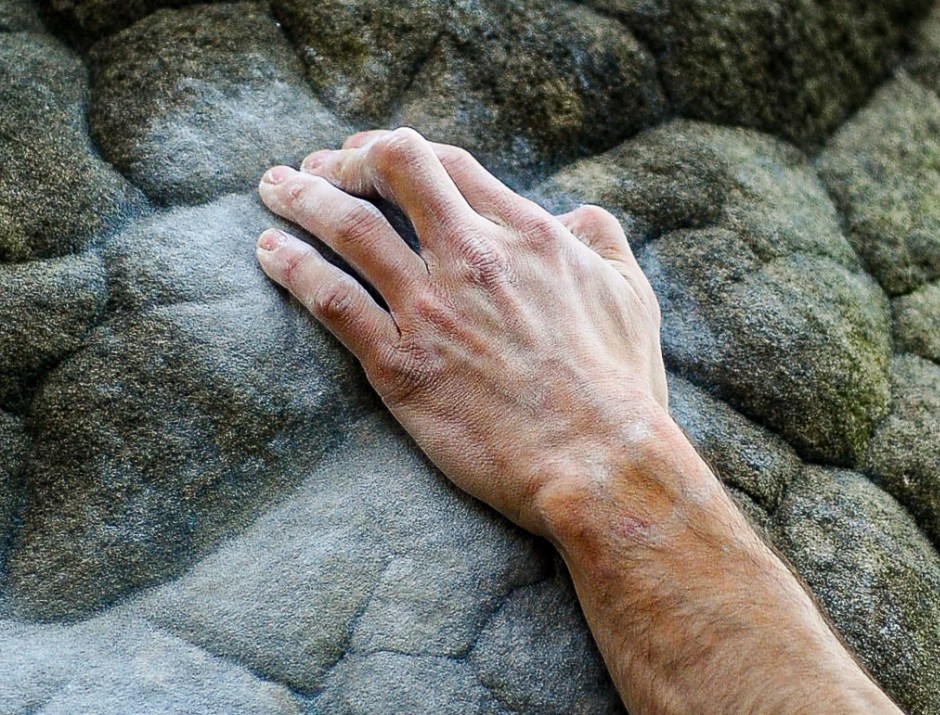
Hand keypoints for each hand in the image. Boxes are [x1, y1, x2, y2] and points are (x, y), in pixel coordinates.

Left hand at [256, 128, 668, 534]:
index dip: (398, 150)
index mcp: (527, 236)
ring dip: (302, 199)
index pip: (447, 164)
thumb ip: (602, 240)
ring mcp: (432, 310)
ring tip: (274, 189)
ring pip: (348, 229)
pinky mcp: (400, 366)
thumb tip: (576, 216)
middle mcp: (472, 258)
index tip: (372, 156)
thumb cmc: (620, 386)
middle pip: (390, 172)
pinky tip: (269, 251)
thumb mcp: (630, 294)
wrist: (597, 461)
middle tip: (316, 167)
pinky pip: (331, 301)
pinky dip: (293, 268)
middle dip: (343, 160)